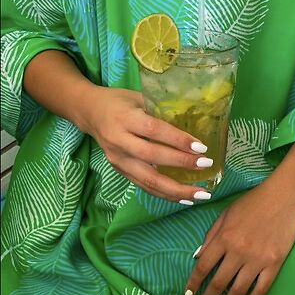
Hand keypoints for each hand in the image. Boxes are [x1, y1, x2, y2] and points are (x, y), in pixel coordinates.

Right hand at [81, 86, 213, 202]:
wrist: (89, 112)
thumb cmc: (119, 101)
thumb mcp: (139, 97)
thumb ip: (162, 109)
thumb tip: (196, 121)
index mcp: (125, 118)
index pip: (154, 131)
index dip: (178, 140)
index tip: (201, 148)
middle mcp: (119, 141)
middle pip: (151, 158)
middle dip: (181, 164)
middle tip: (205, 166)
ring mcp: (117, 159)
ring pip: (147, 180)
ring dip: (175, 190)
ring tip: (199, 195)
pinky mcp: (119, 170)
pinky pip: (144, 186)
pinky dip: (165, 194)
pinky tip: (183, 198)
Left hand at [183, 180, 294, 294]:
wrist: (282, 196)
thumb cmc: (252, 202)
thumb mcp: (225, 214)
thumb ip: (211, 235)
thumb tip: (197, 257)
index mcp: (224, 238)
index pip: (203, 267)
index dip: (193, 283)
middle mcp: (238, 251)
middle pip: (219, 282)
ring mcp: (257, 259)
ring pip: (239, 289)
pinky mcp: (274, 262)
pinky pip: (262, 287)